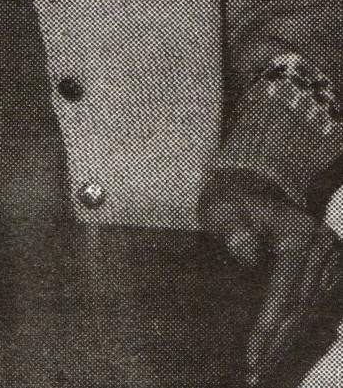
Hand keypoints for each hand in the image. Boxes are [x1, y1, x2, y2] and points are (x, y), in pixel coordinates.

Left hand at [199, 171, 342, 386]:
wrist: (251, 184)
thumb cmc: (231, 200)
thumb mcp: (223, 207)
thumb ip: (232, 227)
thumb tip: (248, 253)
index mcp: (300, 235)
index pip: (285, 293)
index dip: (268, 327)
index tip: (251, 355)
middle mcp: (324, 249)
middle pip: (301, 308)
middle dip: (279, 344)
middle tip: (255, 373)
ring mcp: (331, 260)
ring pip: (312, 313)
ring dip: (290, 343)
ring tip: (265, 368)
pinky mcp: (330, 268)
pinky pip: (317, 308)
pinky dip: (300, 330)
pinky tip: (283, 350)